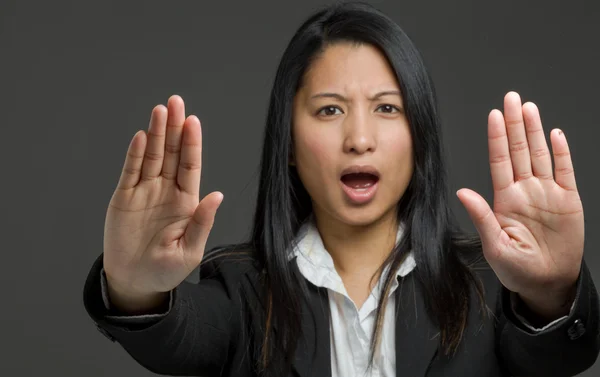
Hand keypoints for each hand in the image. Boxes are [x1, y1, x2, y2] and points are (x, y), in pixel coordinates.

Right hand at [103, 95, 223, 298]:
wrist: (134, 282)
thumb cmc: (165, 271)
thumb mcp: (190, 251)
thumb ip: (202, 222)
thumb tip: (217, 195)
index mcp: (186, 202)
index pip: (191, 166)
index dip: (193, 143)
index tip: (193, 121)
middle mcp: (167, 191)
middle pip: (172, 153)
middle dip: (175, 128)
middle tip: (175, 102)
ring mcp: (145, 192)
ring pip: (152, 156)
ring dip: (156, 133)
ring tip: (160, 110)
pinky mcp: (124, 197)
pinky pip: (131, 171)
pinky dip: (136, 154)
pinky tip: (142, 137)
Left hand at [457, 91, 583, 318]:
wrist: (547, 282)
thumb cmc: (517, 268)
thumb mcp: (495, 246)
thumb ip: (482, 217)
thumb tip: (462, 193)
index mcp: (505, 199)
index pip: (500, 161)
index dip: (497, 138)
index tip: (493, 116)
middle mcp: (525, 190)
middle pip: (519, 150)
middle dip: (515, 124)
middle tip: (511, 98)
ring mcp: (547, 193)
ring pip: (541, 155)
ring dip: (535, 131)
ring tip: (529, 109)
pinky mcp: (568, 200)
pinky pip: (565, 171)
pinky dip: (561, 153)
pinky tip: (555, 134)